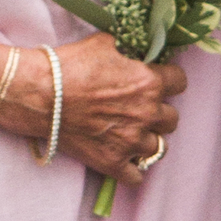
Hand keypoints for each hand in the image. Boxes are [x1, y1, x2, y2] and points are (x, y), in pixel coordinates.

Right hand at [0, 33, 184, 183]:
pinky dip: (132, 170)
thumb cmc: (70, 65)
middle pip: (172, 119)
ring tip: (131, 133)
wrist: (39, 94)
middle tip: (140, 108)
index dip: (169, 80)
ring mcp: (130, 141)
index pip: (180, 82)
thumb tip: (134, 49)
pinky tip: (123, 159)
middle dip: (158, 112)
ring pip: (158, 148)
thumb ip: (128, 49)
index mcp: (149, 82)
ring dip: (147, 140)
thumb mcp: (104, 43)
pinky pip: (137, 177)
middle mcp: (146, 114)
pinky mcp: (112, 162)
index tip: (158, 81)